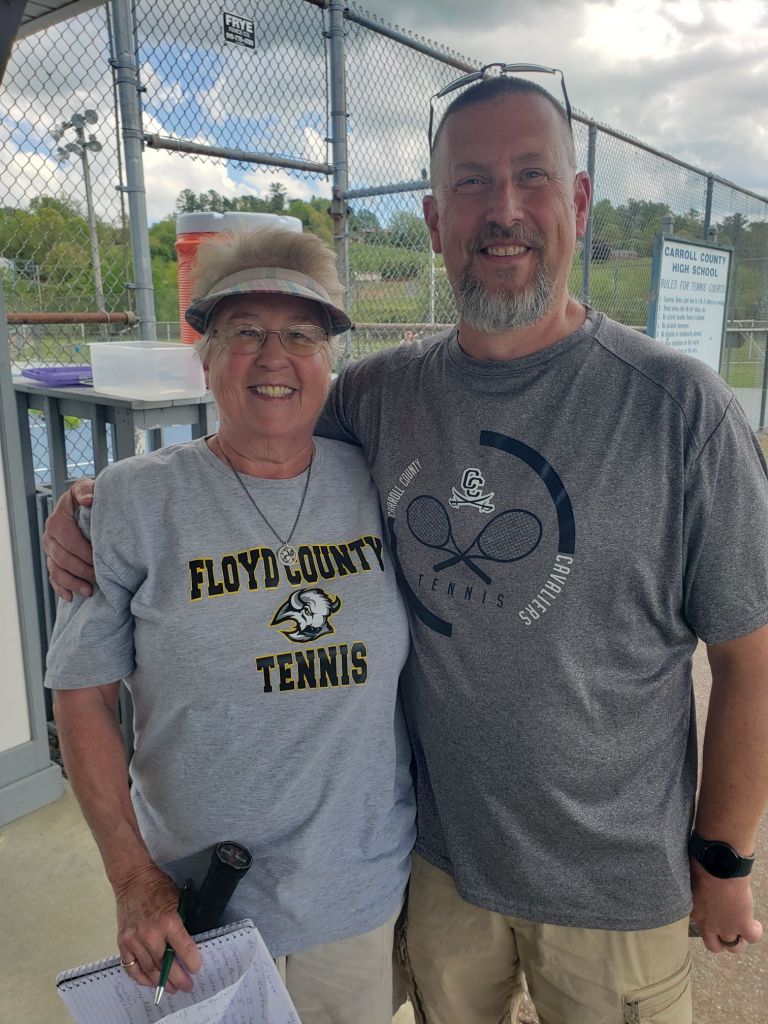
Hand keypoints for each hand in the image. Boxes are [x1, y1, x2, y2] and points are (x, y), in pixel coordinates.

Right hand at [43, 479, 95, 600]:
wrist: (82, 502)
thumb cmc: (86, 496)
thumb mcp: (85, 489)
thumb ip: (86, 490)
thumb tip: (89, 499)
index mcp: (57, 521)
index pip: (70, 541)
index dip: (85, 553)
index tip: (101, 561)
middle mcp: (50, 537)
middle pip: (63, 559)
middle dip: (82, 570)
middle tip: (100, 579)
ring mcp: (50, 550)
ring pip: (57, 570)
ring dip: (72, 583)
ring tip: (89, 591)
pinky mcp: (53, 560)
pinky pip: (53, 577)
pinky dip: (61, 588)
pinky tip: (71, 597)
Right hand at [114, 863, 201, 992]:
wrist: (132, 879)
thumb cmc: (158, 887)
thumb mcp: (177, 900)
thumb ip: (182, 922)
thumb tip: (191, 941)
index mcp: (168, 921)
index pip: (183, 948)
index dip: (192, 962)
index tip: (197, 969)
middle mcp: (151, 934)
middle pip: (166, 964)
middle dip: (179, 978)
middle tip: (187, 986)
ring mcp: (134, 940)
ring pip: (150, 969)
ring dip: (162, 982)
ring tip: (172, 988)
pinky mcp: (123, 943)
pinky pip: (132, 967)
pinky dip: (141, 978)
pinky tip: (150, 982)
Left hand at [690, 860, 762, 953]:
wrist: (719, 863)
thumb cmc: (703, 862)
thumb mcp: (693, 877)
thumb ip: (697, 886)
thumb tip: (701, 880)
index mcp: (694, 911)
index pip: (699, 925)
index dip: (707, 920)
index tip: (713, 913)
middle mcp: (708, 924)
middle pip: (713, 946)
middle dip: (721, 941)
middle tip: (728, 929)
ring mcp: (726, 927)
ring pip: (733, 947)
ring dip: (739, 940)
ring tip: (743, 928)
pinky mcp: (743, 924)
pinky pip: (753, 937)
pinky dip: (756, 931)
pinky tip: (755, 923)